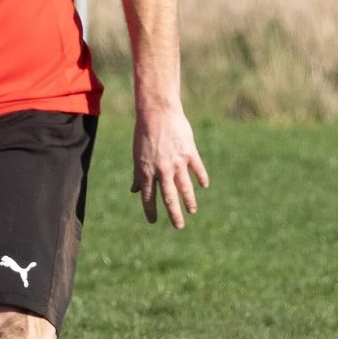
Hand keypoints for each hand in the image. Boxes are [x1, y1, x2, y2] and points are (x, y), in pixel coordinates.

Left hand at [131, 106, 207, 228]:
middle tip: (179, 226)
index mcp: (146, 170)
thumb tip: (134, 190)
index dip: (150, 211)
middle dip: (174, 214)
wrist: (157, 112)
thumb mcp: (137, 155)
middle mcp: (161, 170)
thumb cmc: (144, 133)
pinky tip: (203, 186)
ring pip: (185, 187)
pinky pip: (197, 169)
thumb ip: (138, 174)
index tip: (153, 221)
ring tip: (192, 211)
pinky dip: (201, 178)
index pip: (148, 197)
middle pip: (168, 197)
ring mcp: (177, 162)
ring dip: (189, 201)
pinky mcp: (189, 153)